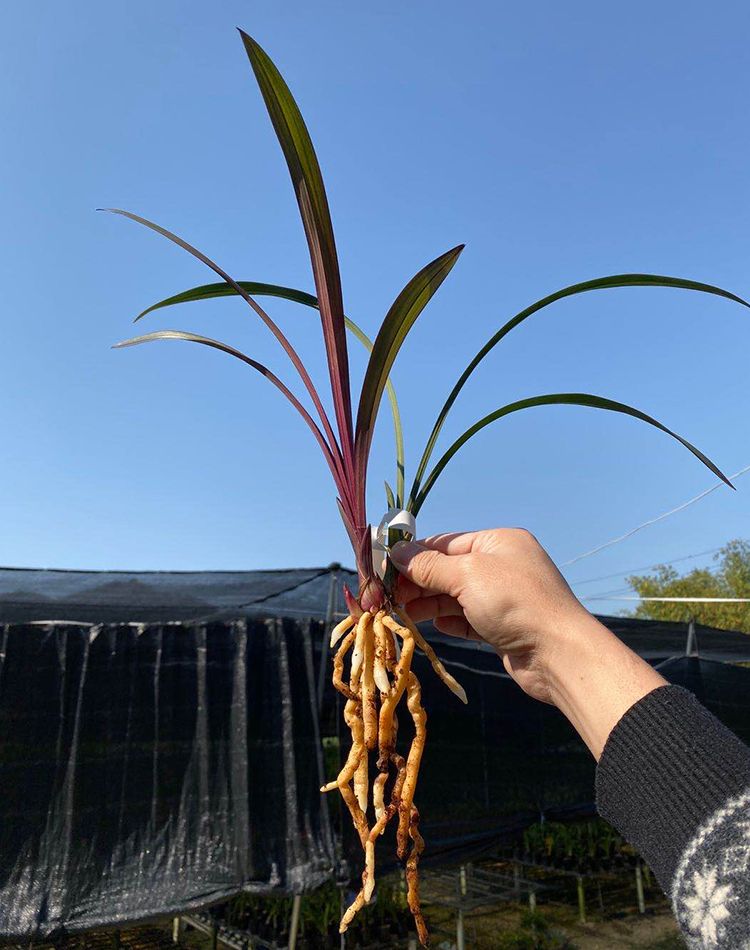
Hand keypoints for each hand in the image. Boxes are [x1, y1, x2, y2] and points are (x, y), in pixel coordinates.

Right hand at [391, 528, 666, 757]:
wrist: (559, 654)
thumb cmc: (514, 602)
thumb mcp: (467, 575)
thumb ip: (428, 565)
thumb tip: (397, 552)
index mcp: (498, 542)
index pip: (445, 543)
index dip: (413, 555)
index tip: (383, 569)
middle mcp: (502, 566)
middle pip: (448, 570)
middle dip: (417, 582)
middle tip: (386, 597)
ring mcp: (504, 597)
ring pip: (455, 596)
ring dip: (428, 604)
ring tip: (401, 612)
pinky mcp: (504, 627)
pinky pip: (468, 618)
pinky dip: (449, 621)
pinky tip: (433, 626)